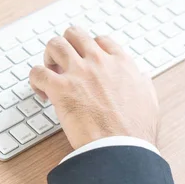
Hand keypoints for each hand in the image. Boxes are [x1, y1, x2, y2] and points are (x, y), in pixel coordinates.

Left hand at [29, 27, 159, 149]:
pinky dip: (35, 80)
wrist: (121, 149)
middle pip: (74, 34)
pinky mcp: (60, 88)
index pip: (100, 40)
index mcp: (120, 63)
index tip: (85, 60)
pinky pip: (37, 72)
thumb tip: (141, 76)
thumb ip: (143, 83)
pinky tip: (42, 92)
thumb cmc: (135, 131)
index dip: (89, 48)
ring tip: (50, 72)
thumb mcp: (149, 100)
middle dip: (67, 45)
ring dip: (49, 56)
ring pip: (54, 44)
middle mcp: (98, 62)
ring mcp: (78, 72)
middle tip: (64, 62)